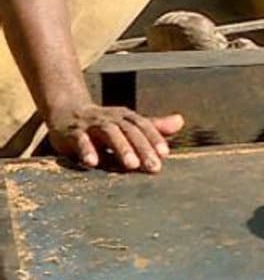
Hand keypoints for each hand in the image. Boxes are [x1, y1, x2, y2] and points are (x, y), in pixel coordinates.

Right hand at [46, 105, 184, 172]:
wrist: (66, 113)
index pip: (144, 126)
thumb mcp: (128, 124)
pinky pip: (80, 140)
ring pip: (108, 133)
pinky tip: (93, 162)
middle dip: (143, 148)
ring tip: (132, 165)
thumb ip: (153, 126)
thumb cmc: (104, 123)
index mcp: (126, 117)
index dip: (155, 138)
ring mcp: (91, 124)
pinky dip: (86, 150)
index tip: (165, 155)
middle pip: (130, 131)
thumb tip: (181, 122)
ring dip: (121, 148)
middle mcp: (111, 118)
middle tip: (154, 167)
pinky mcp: (72, 132)